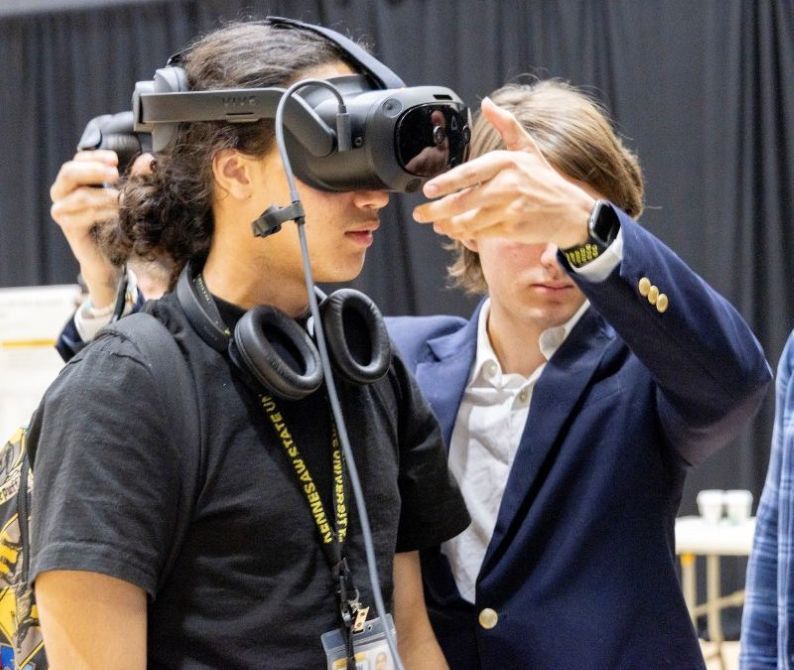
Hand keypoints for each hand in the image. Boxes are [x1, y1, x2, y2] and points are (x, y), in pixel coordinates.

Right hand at [50, 150, 152, 307]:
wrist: (109, 258)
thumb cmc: (116, 223)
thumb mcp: (126, 196)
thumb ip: (135, 177)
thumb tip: (149, 159)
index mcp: (75, 180)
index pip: (78, 159)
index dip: (95, 157)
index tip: (115, 160)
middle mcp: (62, 193)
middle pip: (69, 172)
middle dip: (94, 171)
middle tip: (115, 174)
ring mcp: (62, 211)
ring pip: (80, 195)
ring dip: (104, 196)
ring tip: (123, 200)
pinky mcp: (68, 227)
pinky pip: (83, 216)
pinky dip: (103, 213)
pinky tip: (117, 215)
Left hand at [412, 97, 595, 247]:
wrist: (570, 212)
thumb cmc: (544, 180)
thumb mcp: (528, 149)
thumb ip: (507, 126)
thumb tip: (487, 103)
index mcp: (508, 163)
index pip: (471, 173)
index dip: (447, 183)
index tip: (428, 189)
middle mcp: (508, 185)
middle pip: (464, 200)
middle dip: (437, 209)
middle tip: (420, 213)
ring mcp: (510, 209)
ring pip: (469, 220)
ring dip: (448, 224)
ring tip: (436, 223)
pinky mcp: (512, 229)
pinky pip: (481, 234)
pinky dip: (465, 234)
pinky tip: (455, 231)